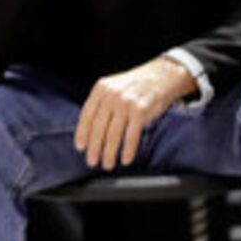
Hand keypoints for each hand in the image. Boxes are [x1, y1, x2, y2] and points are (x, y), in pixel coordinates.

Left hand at [75, 59, 189, 170]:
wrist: (160, 76)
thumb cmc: (134, 86)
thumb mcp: (113, 87)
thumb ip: (101, 103)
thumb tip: (89, 130)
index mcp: (101, 89)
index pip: (86, 115)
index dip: (82, 133)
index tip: (80, 147)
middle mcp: (111, 96)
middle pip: (98, 128)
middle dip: (94, 148)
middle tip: (92, 162)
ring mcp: (126, 104)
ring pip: (113, 135)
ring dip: (109, 153)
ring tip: (107, 164)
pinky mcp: (140, 112)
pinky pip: (131, 136)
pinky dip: (127, 150)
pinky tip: (125, 159)